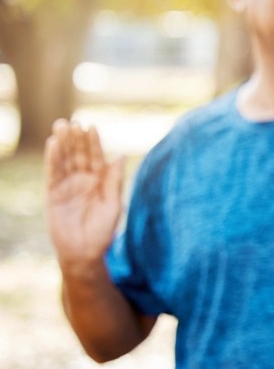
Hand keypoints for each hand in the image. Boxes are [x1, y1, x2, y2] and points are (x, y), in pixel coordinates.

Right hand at [45, 120, 124, 270]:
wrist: (84, 252)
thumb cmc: (103, 230)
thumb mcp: (114, 204)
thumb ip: (115, 180)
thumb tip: (121, 154)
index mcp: (100, 180)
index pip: (96, 157)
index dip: (93, 142)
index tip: (91, 126)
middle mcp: (83, 180)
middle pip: (78, 155)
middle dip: (76, 138)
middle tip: (72, 121)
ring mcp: (67, 186)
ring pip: (65, 160)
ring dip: (62, 144)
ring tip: (60, 126)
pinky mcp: (53, 195)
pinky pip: (53, 174)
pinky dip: (52, 159)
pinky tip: (53, 145)